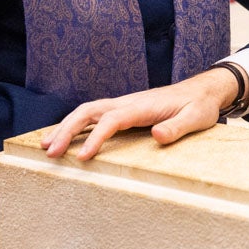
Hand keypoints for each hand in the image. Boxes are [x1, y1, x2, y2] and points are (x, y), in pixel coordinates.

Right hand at [40, 67, 238, 161]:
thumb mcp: (196, 118)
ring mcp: (124, 105)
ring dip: (65, 126)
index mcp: (142, 106)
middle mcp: (128, 103)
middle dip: (66, 130)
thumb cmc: (200, 105)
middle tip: (48, 152)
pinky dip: (76, 125)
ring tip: (45, 146)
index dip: (96, 138)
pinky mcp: (124, 110)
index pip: (112, 120)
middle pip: (89, 111)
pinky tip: (63, 137)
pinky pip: (94, 116)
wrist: (203, 91)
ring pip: (87, 112)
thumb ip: (178, 127)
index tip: (82, 157)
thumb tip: (157, 135)